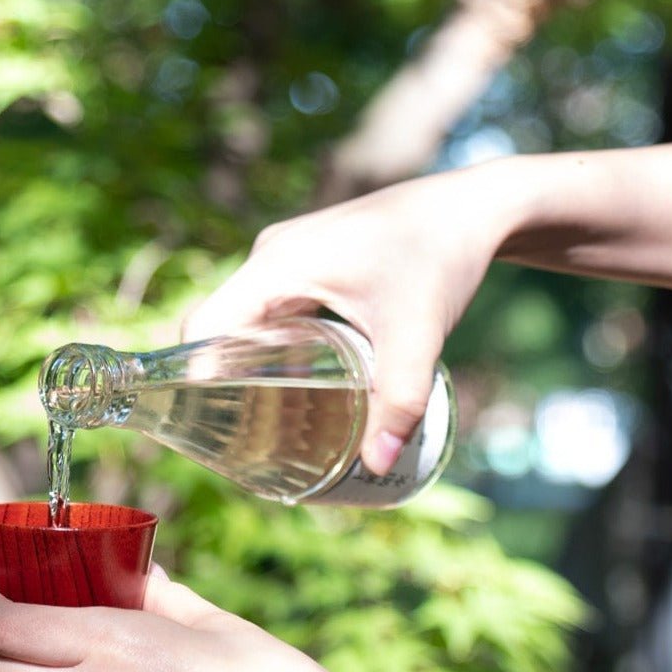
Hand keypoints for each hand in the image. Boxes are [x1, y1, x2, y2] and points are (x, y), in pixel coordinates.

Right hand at [182, 165, 517, 472]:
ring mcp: (285, 257)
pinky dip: (266, 347)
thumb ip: (399, 399)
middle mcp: (270, 256)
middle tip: (234, 438)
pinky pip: (266, 310)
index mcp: (277, 264)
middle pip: (216, 328)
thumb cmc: (443, 257)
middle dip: (218, 382)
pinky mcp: (305, 263)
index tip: (208, 426)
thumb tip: (379, 464)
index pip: (205, 326)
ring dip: (241, 366)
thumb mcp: (418, 332)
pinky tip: (287, 386)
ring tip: (255, 422)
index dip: (195, 377)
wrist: (475, 207)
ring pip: (241, 321)